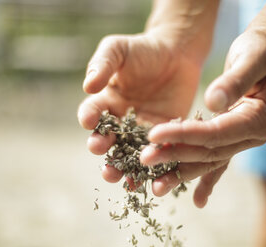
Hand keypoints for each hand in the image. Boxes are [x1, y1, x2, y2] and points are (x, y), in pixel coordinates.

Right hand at [77, 32, 202, 183]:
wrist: (177, 52)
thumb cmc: (144, 48)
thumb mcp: (118, 49)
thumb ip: (103, 64)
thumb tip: (88, 86)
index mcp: (106, 100)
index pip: (92, 113)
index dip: (89, 118)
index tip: (88, 122)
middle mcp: (121, 119)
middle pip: (108, 140)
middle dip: (105, 153)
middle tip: (104, 163)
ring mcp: (142, 128)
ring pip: (130, 152)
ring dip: (124, 167)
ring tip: (123, 179)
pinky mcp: (163, 133)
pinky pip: (157, 150)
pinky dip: (154, 165)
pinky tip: (152, 178)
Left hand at [140, 26, 265, 207]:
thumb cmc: (261, 50)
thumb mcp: (252, 57)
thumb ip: (235, 81)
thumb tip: (213, 103)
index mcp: (260, 118)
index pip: (216, 132)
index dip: (185, 135)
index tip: (154, 135)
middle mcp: (254, 136)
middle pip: (210, 151)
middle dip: (175, 155)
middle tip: (144, 159)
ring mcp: (245, 140)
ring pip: (210, 161)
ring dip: (182, 172)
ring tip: (155, 186)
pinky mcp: (234, 138)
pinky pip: (219, 162)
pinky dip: (207, 181)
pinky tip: (198, 201)